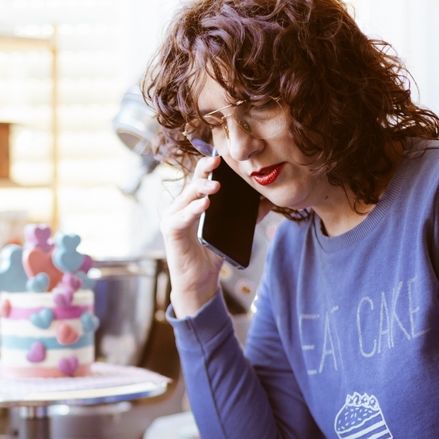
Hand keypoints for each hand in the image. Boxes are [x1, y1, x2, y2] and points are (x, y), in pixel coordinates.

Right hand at [161, 156, 272, 317]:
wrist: (200, 282)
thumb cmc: (211, 255)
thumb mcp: (233, 232)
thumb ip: (248, 216)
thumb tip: (269, 201)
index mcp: (193, 203)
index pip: (202, 179)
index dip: (211, 167)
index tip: (225, 156)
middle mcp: (180, 206)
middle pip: (193, 183)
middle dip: (205, 171)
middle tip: (218, 162)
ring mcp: (172, 217)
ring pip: (186, 197)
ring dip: (201, 189)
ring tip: (216, 186)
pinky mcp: (170, 231)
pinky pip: (181, 217)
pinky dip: (193, 210)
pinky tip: (205, 204)